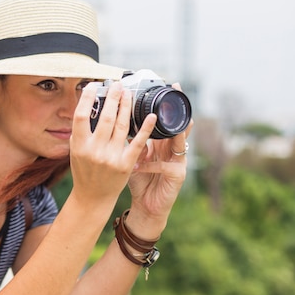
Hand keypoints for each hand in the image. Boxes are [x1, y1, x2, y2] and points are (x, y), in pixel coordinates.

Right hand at [70, 81, 157, 208]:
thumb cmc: (84, 171)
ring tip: (128, 93)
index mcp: (79, 146)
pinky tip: (151, 115)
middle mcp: (94, 151)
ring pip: (122, 125)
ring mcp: (111, 158)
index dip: (87, 98)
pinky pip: (138, 142)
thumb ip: (81, 132)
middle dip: (113, 97)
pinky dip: (145, 127)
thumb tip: (90, 106)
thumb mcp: (76, 151)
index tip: (94, 86)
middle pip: (105, 117)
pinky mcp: (126, 164)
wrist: (93, 197)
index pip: (81, 116)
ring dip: (126, 106)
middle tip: (117, 84)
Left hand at [127, 83, 192, 235]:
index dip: (168, 105)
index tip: (170, 86)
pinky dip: (150, 164)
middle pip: (178, 125)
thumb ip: (131, 140)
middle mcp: (173, 150)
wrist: (146, 208)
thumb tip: (115, 119)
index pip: (166, 120)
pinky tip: (139, 164)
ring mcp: (178, 162)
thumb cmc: (139, 181)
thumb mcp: (133, 157)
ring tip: (162, 119)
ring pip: (178, 141)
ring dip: (170, 130)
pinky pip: (164, 166)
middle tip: (175, 91)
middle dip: (176, 109)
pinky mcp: (177, 176)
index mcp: (162, 144)